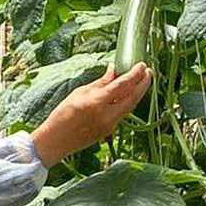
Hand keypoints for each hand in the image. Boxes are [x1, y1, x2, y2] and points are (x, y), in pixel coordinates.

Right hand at [31, 64, 150, 167]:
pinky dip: (128, 102)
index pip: (122, 85)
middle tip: (149, 72)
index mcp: (97, 102)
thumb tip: (113, 70)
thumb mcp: (79, 93)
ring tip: (141, 81)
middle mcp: (107, 115)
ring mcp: (110, 125)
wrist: (56, 140)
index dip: (135, 74)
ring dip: (138, 93)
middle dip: (143, 84)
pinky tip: (128, 94)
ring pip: (130, 106)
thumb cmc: (62, 115)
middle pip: (133, 98)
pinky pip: (123, 113)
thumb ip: (100, 83)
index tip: (142, 65)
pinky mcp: (109, 131)